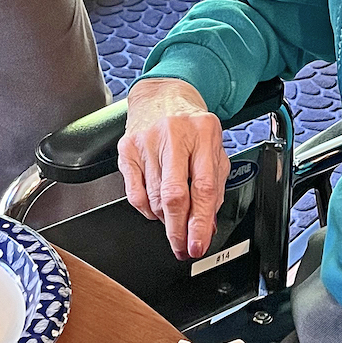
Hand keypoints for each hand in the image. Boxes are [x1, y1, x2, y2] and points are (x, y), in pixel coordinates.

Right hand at [118, 77, 229, 259]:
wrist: (162, 95)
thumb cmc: (191, 125)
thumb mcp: (213, 148)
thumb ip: (215, 186)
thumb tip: (207, 226)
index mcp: (204, 132)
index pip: (203, 187)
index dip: (200, 222)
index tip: (198, 245)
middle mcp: (174, 134)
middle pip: (174, 195)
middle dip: (178, 230)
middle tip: (181, 248)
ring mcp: (146, 141)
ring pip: (153, 199)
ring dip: (165, 219)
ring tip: (173, 219)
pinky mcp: (126, 148)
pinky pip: (134, 194)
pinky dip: (147, 210)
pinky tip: (156, 206)